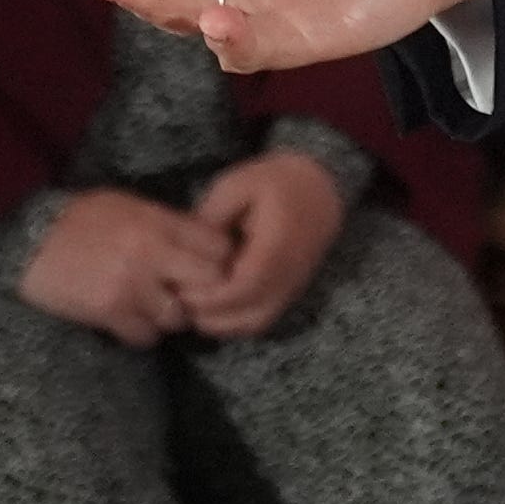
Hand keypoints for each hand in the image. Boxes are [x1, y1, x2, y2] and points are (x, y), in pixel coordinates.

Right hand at [12, 188, 214, 345]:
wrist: (28, 241)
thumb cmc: (79, 219)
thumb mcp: (128, 206)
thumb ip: (166, 223)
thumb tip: (203, 239)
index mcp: (158, 221)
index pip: (218, 246)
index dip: (221, 261)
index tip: (211, 268)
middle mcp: (151, 252)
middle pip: (209, 282)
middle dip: (203, 292)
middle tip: (189, 295)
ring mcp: (130, 283)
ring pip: (178, 317)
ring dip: (171, 318)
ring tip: (155, 309)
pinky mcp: (108, 310)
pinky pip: (146, 336)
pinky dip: (142, 334)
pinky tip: (131, 321)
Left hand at [177, 149, 349, 336]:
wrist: (322, 184)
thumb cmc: (277, 180)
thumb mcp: (238, 185)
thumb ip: (212, 217)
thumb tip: (186, 249)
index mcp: (276, 246)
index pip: (243, 287)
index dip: (212, 296)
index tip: (183, 289)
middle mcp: (288, 273)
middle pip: (249, 314)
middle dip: (212, 315)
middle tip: (182, 301)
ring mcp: (292, 284)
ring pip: (257, 323)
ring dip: (224, 323)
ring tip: (195, 307)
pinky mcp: (290, 289)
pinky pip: (264, 318)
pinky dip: (237, 321)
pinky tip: (216, 307)